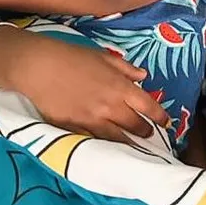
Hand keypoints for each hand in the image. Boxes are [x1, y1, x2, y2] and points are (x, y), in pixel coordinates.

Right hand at [0, 28, 169, 142]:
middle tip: (150, 136)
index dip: (159, 116)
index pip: (148, 106)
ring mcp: (93, 120)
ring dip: (129, 143)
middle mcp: (111, 106)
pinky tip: (110, 147)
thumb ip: (125, 68)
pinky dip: (106, 144)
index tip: (165, 122)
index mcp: (120, 87)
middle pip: (135, 125)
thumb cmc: (72, 57)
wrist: (40, 68)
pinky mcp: (76, 129)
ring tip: (136, 148)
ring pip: (118, 138)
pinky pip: (96, 140)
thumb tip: (143, 75)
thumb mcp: (103, 56)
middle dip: (145, 132)